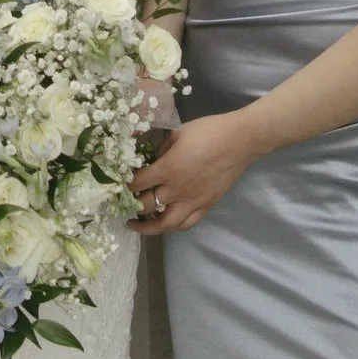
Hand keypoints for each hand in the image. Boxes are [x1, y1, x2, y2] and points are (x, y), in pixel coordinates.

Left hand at [131, 110, 255, 232]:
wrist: (239, 140)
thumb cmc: (208, 131)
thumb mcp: (177, 134)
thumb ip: (161, 150)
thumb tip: (152, 160)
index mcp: (167, 169)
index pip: (137, 184)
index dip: (125, 185)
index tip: (118, 184)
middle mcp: (176, 190)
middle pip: (145, 206)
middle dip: (131, 206)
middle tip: (123, 205)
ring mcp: (192, 202)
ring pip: (165, 225)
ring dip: (148, 227)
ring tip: (139, 224)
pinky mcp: (206, 206)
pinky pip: (186, 224)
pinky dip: (173, 226)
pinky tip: (167, 222)